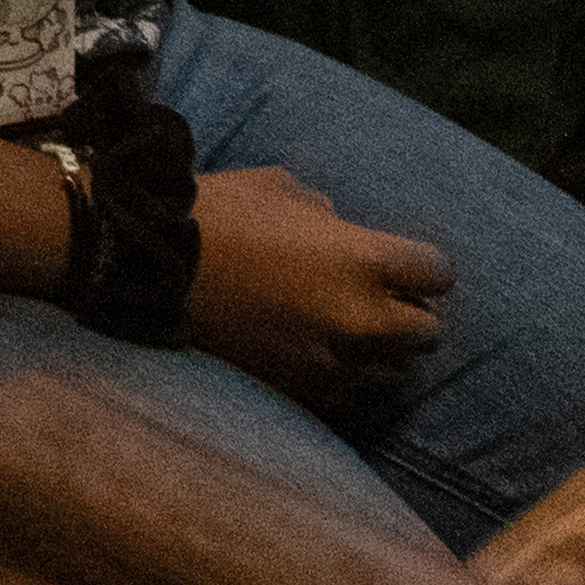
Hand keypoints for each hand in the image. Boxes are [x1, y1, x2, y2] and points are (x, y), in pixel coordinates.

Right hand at [183, 167, 447, 421]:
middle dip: (408, 314)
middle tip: (378, 301)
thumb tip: (341, 231)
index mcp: (363, 259)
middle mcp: (360, 320)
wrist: (147, 271)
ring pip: (393, 373)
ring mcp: (332, 364)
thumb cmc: (216, 216)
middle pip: (428, 331)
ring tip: (343, 333)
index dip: (421, 266)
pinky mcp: (302, 395)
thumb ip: (327, 215)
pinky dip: (341, 379)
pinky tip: (313, 356)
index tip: (402, 264)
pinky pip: (348, 396)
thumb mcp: (278, 189)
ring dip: (378, 353)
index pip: (437, 272)